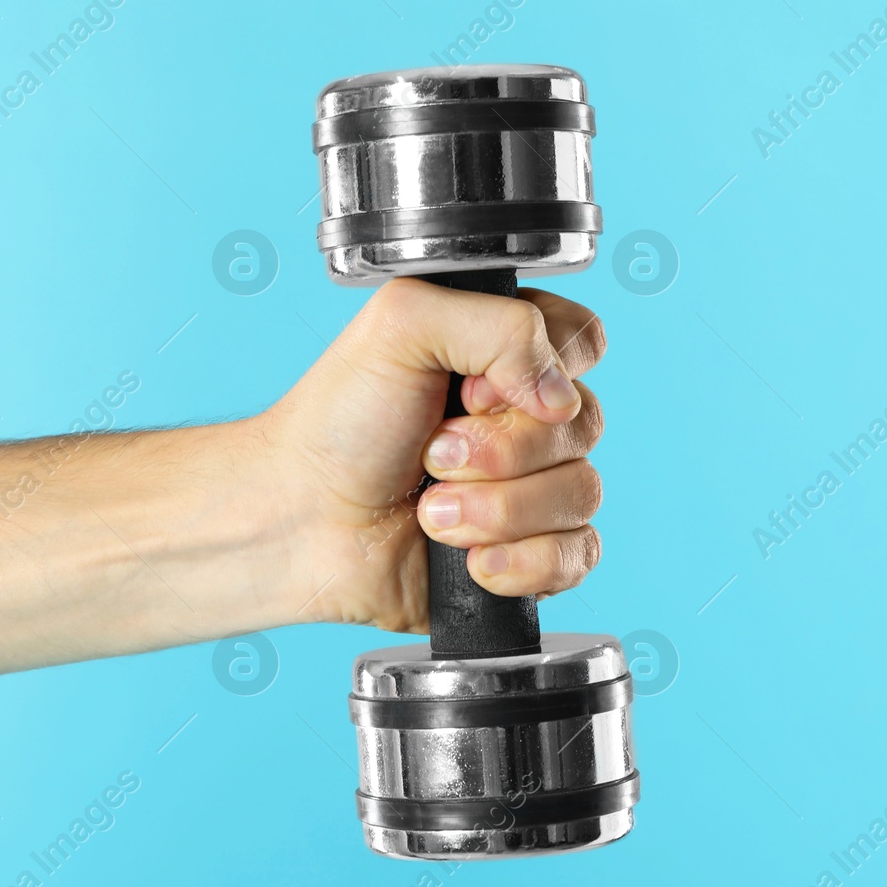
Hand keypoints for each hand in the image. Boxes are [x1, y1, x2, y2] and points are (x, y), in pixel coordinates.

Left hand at [266, 277, 606, 633]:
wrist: (301, 523)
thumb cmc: (338, 423)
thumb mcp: (402, 324)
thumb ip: (500, 323)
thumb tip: (562, 395)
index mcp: (506, 354)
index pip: (583, 342)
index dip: (539, 370)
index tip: (467, 390)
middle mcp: (527, 419)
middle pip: (585, 424)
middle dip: (500, 450)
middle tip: (431, 453)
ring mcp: (532, 489)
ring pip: (581, 494)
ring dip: (497, 510)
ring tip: (433, 512)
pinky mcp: (530, 555)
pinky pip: (577, 556)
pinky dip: (520, 562)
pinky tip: (469, 561)